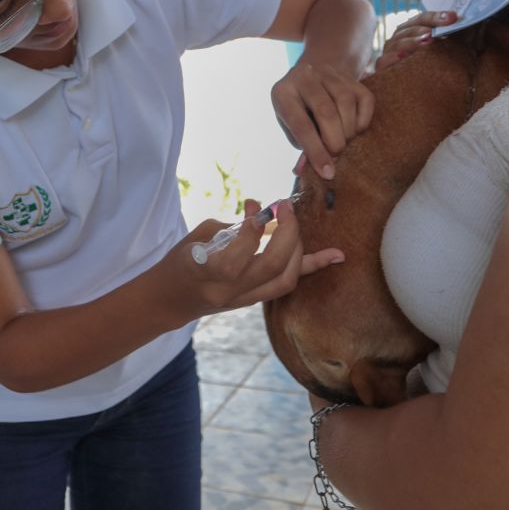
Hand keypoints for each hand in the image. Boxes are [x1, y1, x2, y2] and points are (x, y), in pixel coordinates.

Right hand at [162, 199, 342, 319]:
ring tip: (293, 224)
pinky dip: (313, 267)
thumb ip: (232, 224)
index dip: (252, 231)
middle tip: (285, 207)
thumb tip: (260, 207)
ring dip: (297, 247)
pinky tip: (337, 255)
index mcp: (204, 272)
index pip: (236, 257)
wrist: (171, 300)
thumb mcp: (198, 236)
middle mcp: (227, 291)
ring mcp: (243, 300)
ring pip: (285, 279)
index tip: (259, 208)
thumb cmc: (180, 261)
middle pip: (270, 267)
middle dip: (286, 232)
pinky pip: (287, 284)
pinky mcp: (253, 302)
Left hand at [272, 60, 374, 180]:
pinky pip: (365, 99)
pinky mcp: (349, 75)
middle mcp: (304, 76)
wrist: (312, 75)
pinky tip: (354, 127)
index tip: (328, 173)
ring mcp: (328, 72)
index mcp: (282, 92)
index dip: (316, 151)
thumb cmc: (299, 110)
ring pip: (346, 102)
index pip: (300, 125)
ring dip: (349, 130)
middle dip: (335, 140)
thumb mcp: (291, 126)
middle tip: (337, 154)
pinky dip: (362, 120)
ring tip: (344, 140)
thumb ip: (303, 146)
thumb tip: (319, 172)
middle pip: (325, 111)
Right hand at [373, 10, 456, 71]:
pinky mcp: (382, 69)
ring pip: (398, 43)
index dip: (437, 17)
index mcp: (412, 30)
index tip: (454, 17)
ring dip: (412, 42)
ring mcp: (389, 53)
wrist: (408, 97)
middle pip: (409, 29)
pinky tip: (402, 57)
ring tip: (427, 42)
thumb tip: (462, 27)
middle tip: (436, 33)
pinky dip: (392, 58)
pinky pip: (384, 61)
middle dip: (424, 29)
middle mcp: (399, 39)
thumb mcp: (439, 53)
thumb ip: (448, 40)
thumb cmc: (429, 71)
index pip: (423, 18)